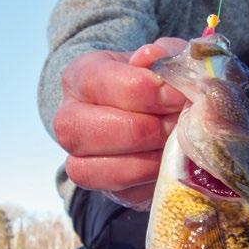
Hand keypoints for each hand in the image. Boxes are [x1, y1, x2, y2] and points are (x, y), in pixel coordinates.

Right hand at [53, 38, 187, 209]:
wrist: (159, 108)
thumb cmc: (161, 79)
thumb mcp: (167, 59)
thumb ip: (166, 54)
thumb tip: (153, 57)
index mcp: (80, 76)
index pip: (98, 83)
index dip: (145, 90)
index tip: (180, 94)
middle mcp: (68, 117)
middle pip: (77, 130)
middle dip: (138, 130)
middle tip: (176, 124)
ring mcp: (79, 156)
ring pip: (86, 170)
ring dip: (141, 162)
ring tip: (173, 147)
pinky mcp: (103, 186)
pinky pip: (116, 194)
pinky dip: (148, 183)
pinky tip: (169, 165)